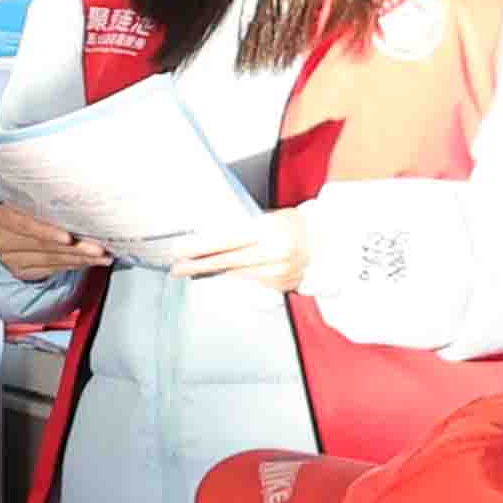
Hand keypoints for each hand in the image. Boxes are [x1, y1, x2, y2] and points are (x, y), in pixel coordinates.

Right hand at [0, 203, 116, 281]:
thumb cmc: (19, 210)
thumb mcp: (23, 201)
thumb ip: (42, 202)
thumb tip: (79, 203)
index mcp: (2, 217)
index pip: (25, 225)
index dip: (48, 232)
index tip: (69, 237)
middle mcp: (4, 240)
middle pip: (43, 245)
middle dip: (75, 248)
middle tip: (98, 248)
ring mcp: (12, 258)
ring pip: (51, 259)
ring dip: (80, 258)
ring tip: (102, 256)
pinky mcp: (22, 270)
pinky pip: (52, 269)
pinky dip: (74, 264)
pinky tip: (89, 262)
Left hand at [169, 210, 314, 292]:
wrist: (325, 242)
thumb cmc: (292, 225)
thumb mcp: (267, 217)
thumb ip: (241, 227)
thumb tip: (205, 235)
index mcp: (270, 230)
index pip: (227, 239)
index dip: (201, 246)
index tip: (179, 249)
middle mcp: (275, 253)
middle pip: (226, 261)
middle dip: (197, 265)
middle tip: (176, 268)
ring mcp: (279, 272)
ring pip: (235, 274)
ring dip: (211, 272)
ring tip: (190, 270)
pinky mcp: (282, 285)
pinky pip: (250, 283)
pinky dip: (233, 277)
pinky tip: (221, 274)